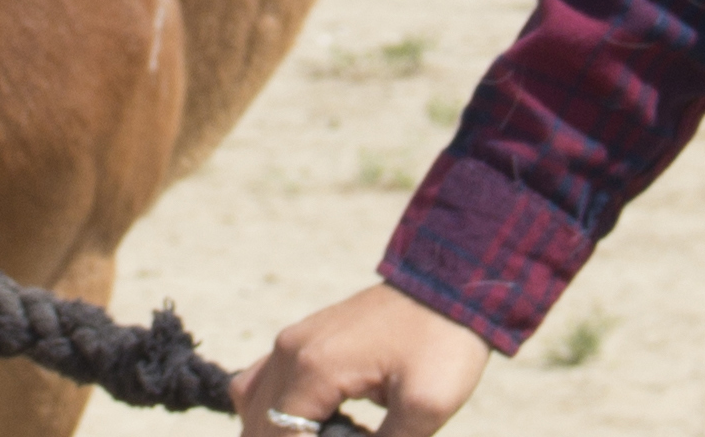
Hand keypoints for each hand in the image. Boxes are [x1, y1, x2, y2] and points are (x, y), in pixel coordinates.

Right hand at [233, 282, 493, 436]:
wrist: (450, 283)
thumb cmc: (443, 344)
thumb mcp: (425, 407)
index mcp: (314, 370)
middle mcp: (290, 353)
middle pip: (261, 426)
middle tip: (347, 436)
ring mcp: (292, 342)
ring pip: (254, 406)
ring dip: (278, 431)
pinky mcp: (302, 338)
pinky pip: (261, 382)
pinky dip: (274, 412)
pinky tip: (311, 426)